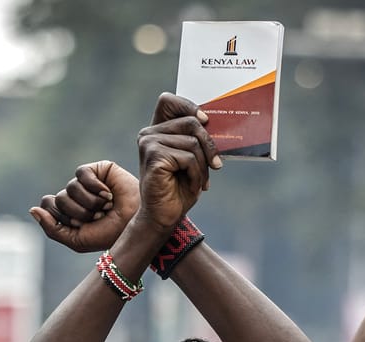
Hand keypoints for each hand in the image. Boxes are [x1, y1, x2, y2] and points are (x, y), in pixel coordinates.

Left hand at [31, 161, 140, 253]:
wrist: (135, 226)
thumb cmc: (109, 235)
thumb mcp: (77, 240)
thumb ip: (52, 228)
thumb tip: (32, 209)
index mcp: (67, 212)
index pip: (47, 206)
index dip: (63, 218)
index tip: (82, 226)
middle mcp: (75, 196)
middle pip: (58, 199)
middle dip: (78, 213)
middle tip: (97, 218)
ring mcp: (86, 182)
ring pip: (70, 187)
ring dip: (89, 203)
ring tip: (106, 208)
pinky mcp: (98, 170)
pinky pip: (82, 173)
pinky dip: (93, 187)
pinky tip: (107, 194)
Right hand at [137, 93, 218, 231]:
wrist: (164, 217)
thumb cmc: (179, 189)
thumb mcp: (192, 158)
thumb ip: (196, 138)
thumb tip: (214, 122)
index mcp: (157, 131)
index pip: (168, 101)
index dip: (189, 106)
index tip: (206, 120)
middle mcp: (149, 134)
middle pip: (191, 122)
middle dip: (209, 145)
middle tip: (216, 165)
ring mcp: (149, 143)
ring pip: (193, 142)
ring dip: (203, 166)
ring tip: (199, 181)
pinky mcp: (154, 156)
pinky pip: (189, 157)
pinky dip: (197, 174)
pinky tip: (192, 186)